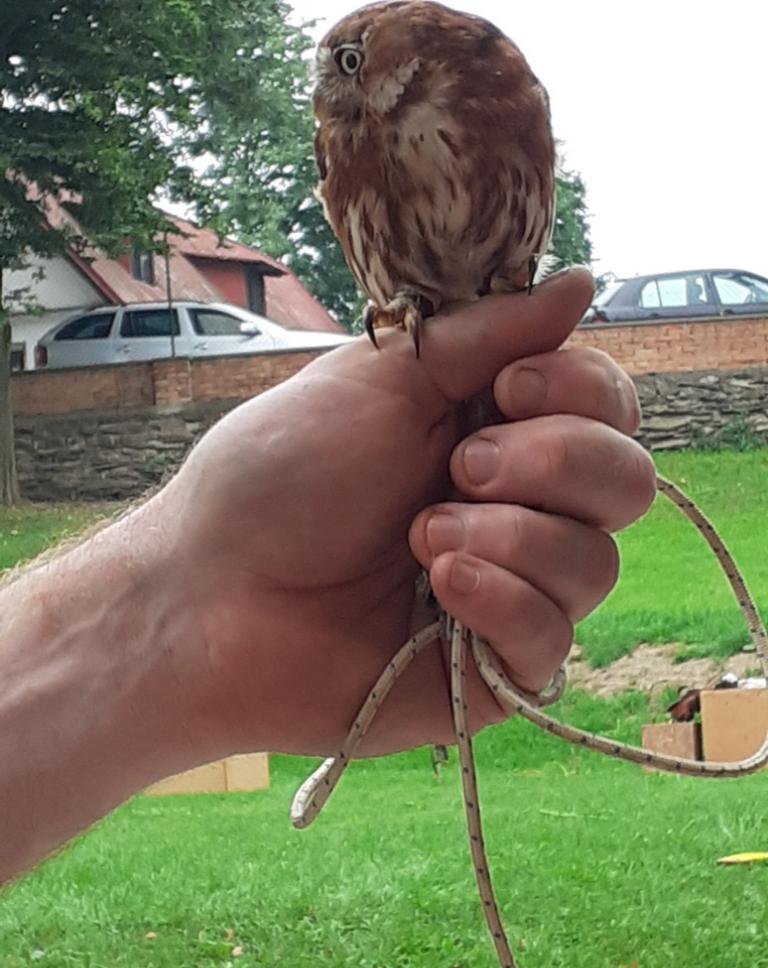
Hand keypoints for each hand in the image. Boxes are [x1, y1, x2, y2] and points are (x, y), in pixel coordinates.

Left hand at [154, 268, 653, 759]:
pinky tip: (438, 590)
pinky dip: (502, 602)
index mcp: (495, 428)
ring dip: (509, 538)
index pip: (609, 405)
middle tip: (456, 468)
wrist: (215, 591)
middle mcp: (518, 506)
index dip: (581, 392)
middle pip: (628, 483)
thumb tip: (582, 284)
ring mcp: (512, 588)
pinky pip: (555, 641)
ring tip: (419, 540)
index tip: (506, 390)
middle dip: (552, 464)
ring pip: (597, 563)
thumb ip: (491, 334)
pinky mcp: (495, 667)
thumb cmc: (282, 475)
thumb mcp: (385, 379)